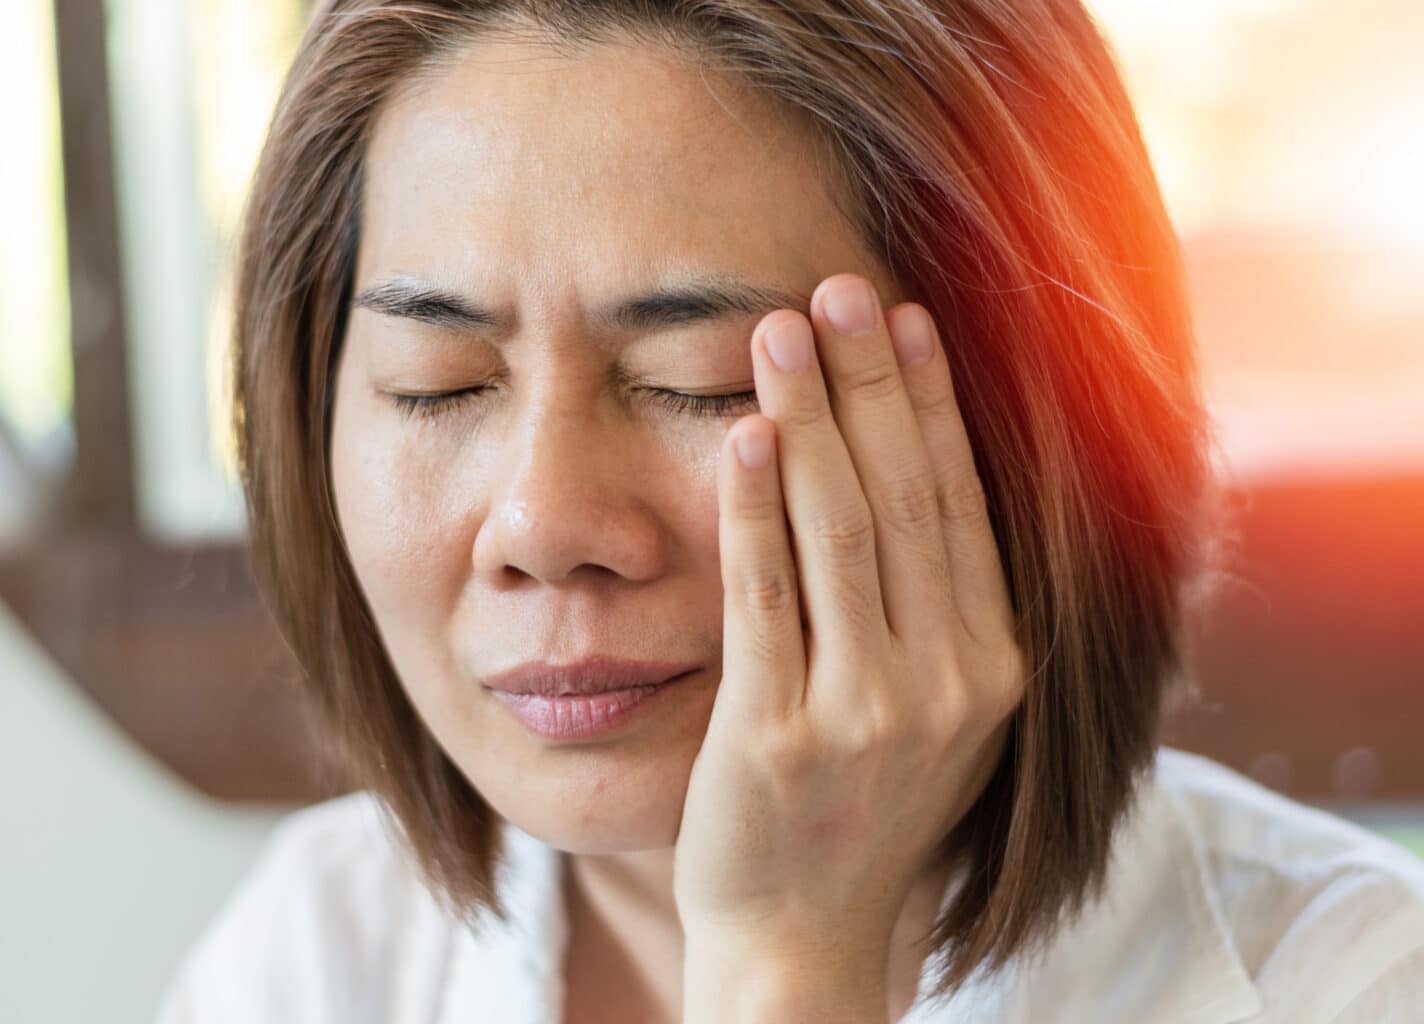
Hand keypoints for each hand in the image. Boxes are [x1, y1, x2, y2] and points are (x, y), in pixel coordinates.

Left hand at [673, 273, 1027, 961]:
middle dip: (869, 382)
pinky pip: (768, 597)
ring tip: (779, 331)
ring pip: (840, 532)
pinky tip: (745, 437)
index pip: (959, 505)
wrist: (801, 935)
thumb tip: (920, 469)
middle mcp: (948, 684)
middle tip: (837, 286)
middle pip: (905, 497)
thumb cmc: (857, 808)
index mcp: (994, 666)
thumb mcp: (934, 711)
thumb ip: (936, 607)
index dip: (931, 404)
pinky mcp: (780, 736)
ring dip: (811, 418)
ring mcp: (866, 713)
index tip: (903, 319)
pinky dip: (756, 510)